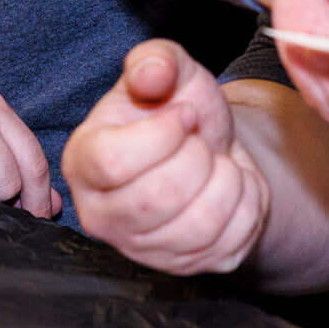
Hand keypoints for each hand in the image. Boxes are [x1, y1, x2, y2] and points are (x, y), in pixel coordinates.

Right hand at [65, 40, 267, 274]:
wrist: (210, 148)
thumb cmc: (178, 108)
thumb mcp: (168, 69)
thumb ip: (155, 60)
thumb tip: (150, 75)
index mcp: (83, 161)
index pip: (114, 162)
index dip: (162, 134)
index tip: (184, 114)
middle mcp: (101, 214)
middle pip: (157, 198)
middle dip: (198, 158)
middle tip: (201, 141)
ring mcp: (142, 248)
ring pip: (197, 225)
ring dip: (226, 180)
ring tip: (217, 161)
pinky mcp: (185, 267)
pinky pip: (228, 242)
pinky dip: (245, 204)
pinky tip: (231, 187)